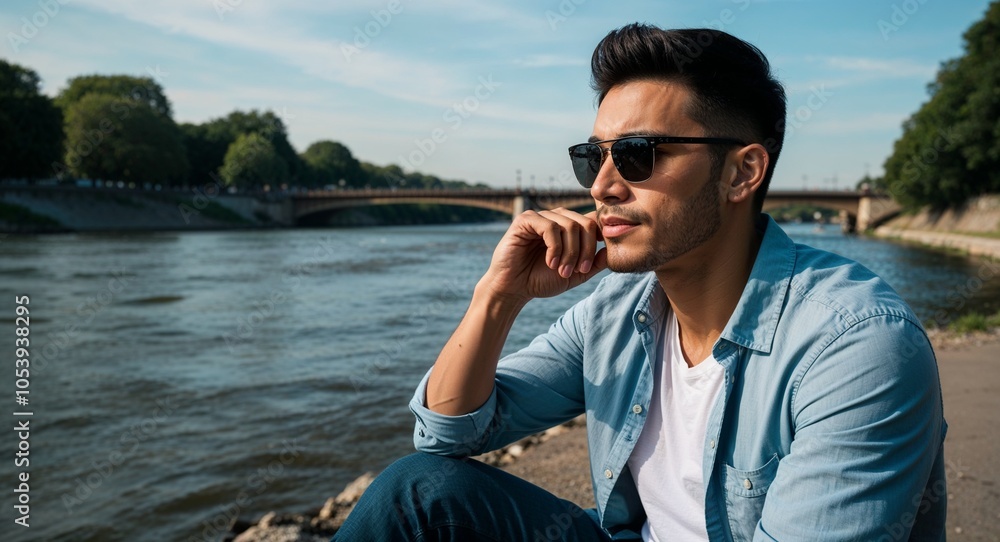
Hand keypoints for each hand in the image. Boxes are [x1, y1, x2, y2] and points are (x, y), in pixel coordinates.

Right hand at [479, 208, 607, 301]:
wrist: (514, 289)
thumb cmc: (541, 280)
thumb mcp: (575, 274)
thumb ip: (594, 263)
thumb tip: (612, 250)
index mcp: (570, 227)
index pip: (594, 221)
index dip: (599, 238)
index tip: (592, 263)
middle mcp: (557, 218)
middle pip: (586, 223)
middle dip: (585, 250)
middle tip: (577, 271)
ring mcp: (542, 216)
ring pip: (570, 225)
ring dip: (569, 252)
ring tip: (561, 271)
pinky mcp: (526, 219)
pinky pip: (550, 227)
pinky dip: (554, 247)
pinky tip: (550, 263)